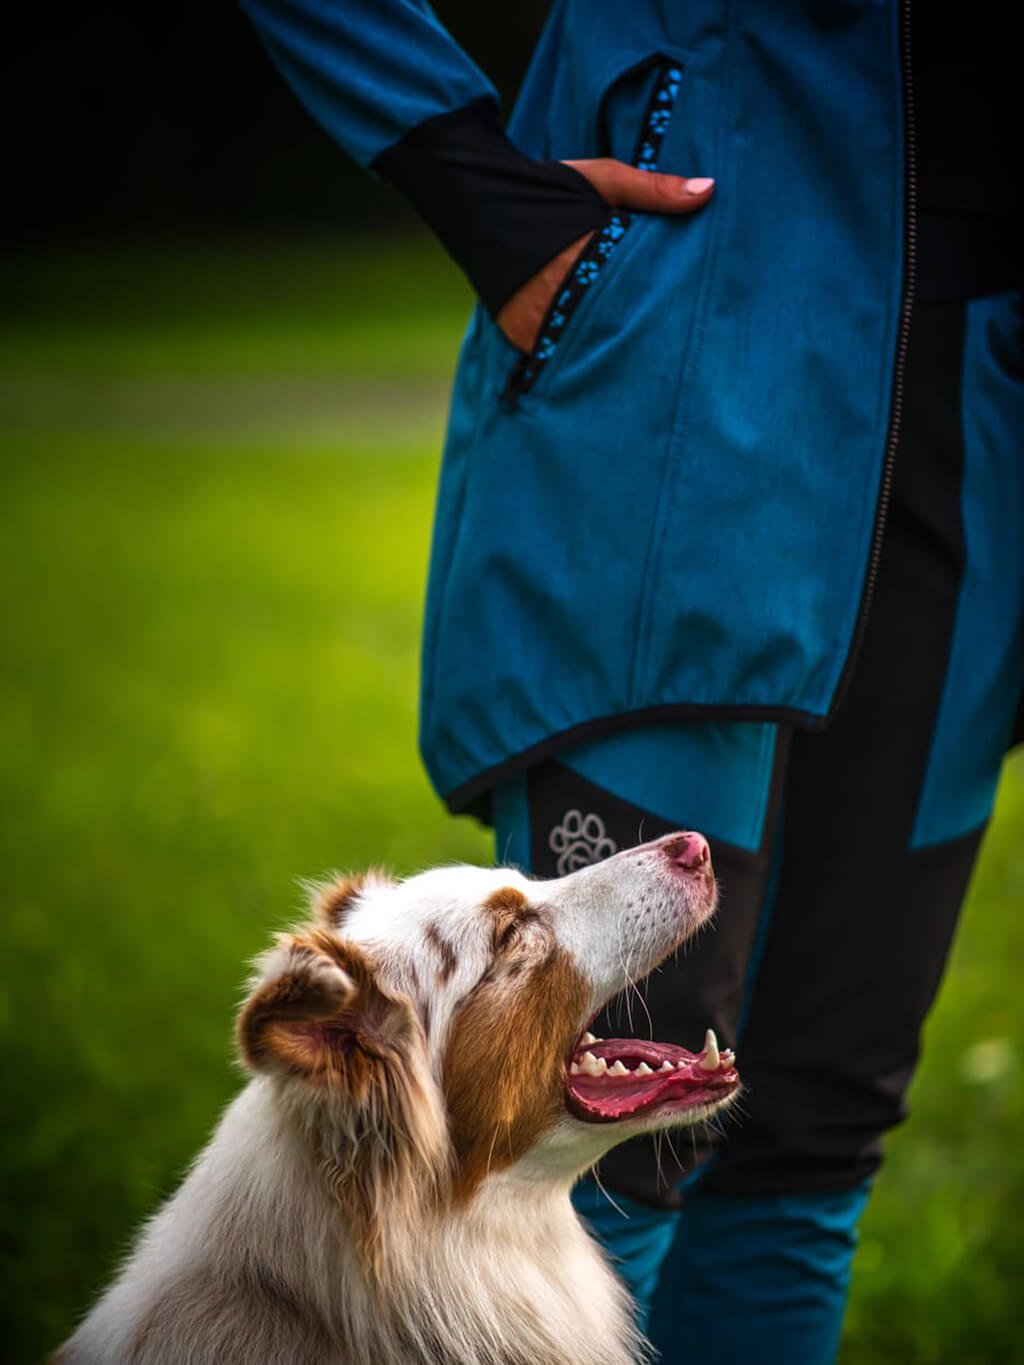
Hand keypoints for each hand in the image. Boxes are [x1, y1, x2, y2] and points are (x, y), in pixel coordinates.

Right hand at [496, 161, 713, 351]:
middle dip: (633, 333)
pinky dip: (569, 353)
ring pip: (583, 346)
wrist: (475, 200)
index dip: (658, 308)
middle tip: (665, 354)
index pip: (636, 294)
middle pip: (612, 328)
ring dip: (601, 347)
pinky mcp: (520, 336)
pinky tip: (592, 358)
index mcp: (592, 258)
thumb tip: (709, 191)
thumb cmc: (547, 186)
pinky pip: (552, 355)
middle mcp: (564, 295)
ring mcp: (539, 321)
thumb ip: (653, 189)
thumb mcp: (603, 179)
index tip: (681, 321)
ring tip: (632, 366)